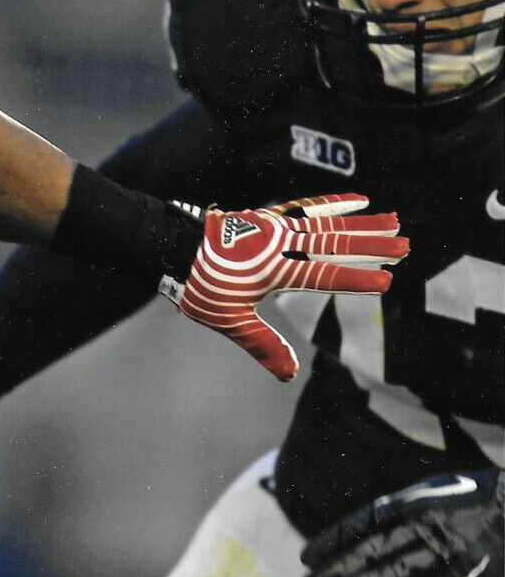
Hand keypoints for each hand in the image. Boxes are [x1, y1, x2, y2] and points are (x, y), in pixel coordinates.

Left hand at [160, 194, 407, 382]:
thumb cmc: (197, 285)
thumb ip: (261, 344)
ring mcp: (273, 225)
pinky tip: (354, 201)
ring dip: (360, 221)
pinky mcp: (267, 216)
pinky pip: (306, 207)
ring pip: (325, 221)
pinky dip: (331, 204)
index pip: (324, 275)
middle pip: (333, 242)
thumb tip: (289, 375)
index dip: (356, 278)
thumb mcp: (227, 320)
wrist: (169, 244)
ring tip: (392, 217)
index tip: (387, 281)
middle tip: (406, 243)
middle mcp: (278, 243)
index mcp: (273, 268)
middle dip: (371, 244)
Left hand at [301, 468, 502, 576]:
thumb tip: (362, 526)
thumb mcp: (430, 489)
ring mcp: (445, 551)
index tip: (306, 556)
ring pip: (392, 575)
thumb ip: (397, 506)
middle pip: (369, 551)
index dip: (331, 541)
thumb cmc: (470, 497)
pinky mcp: (466, 575)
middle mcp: (423, 525)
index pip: (359, 523)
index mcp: (410, 501)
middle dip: (335, 569)